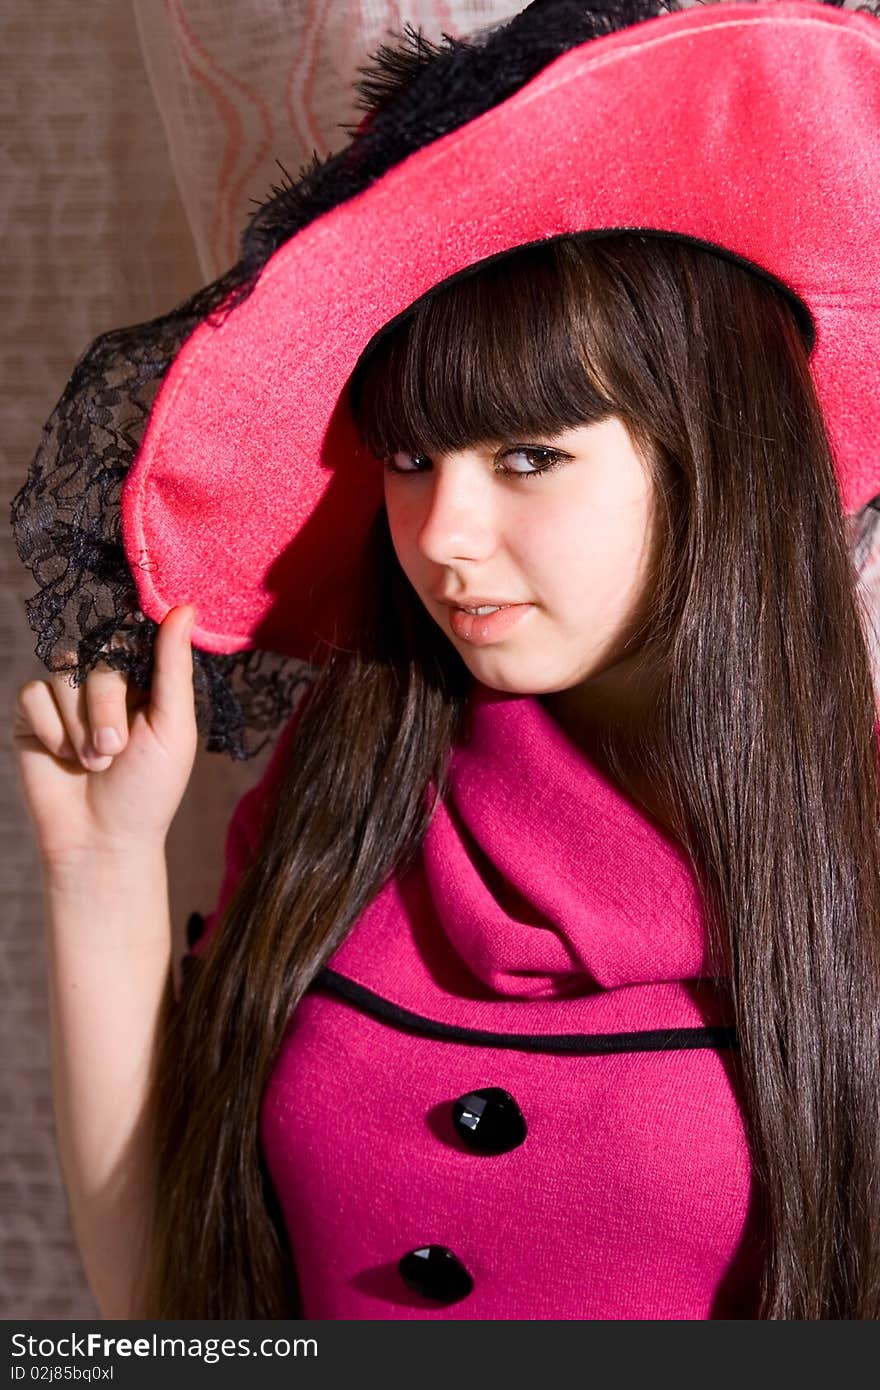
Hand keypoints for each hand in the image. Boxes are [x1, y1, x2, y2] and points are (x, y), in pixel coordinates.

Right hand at [12, 606, 198, 865]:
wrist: (102, 839)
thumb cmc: (148, 789)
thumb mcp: (173, 726)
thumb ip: (173, 666)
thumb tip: (185, 607)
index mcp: (144, 681)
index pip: (133, 638)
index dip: (132, 646)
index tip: (139, 666)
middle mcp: (104, 682)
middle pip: (95, 656)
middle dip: (105, 706)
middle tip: (114, 750)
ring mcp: (67, 698)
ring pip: (62, 671)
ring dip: (79, 723)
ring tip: (93, 762)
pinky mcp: (34, 716)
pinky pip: (32, 694)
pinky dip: (51, 728)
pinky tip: (63, 758)